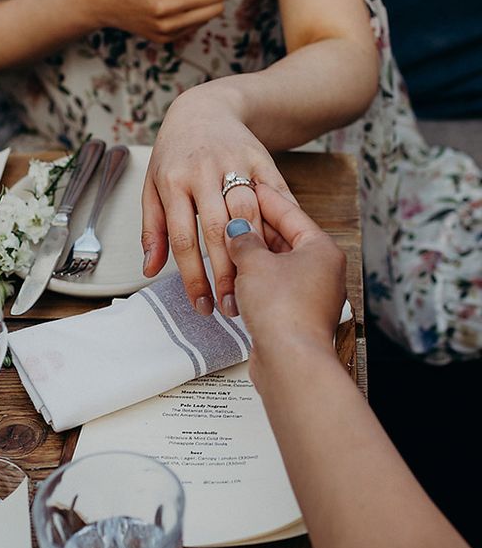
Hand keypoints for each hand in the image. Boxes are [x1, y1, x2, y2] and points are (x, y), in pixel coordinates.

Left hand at [141, 81, 295, 315]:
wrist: (205, 110)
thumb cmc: (175, 155)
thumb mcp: (153, 186)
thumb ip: (152, 228)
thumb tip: (150, 271)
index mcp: (172, 181)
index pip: (183, 238)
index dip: (193, 277)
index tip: (201, 306)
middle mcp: (203, 171)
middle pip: (217, 231)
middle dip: (226, 273)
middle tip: (232, 306)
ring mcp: (234, 163)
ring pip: (248, 214)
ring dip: (254, 254)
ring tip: (257, 286)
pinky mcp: (261, 159)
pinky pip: (275, 197)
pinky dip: (281, 226)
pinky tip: (282, 254)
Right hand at [224, 184, 345, 358]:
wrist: (291, 360)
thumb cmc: (283, 309)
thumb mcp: (255, 263)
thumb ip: (243, 240)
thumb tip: (236, 230)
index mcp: (321, 248)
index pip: (290, 212)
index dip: (265, 198)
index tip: (247, 186)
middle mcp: (321, 269)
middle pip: (284, 239)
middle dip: (255, 229)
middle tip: (230, 213)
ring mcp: (310, 293)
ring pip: (276, 264)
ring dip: (251, 257)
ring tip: (226, 244)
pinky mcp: (295, 314)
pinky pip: (272, 287)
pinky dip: (254, 280)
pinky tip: (233, 276)